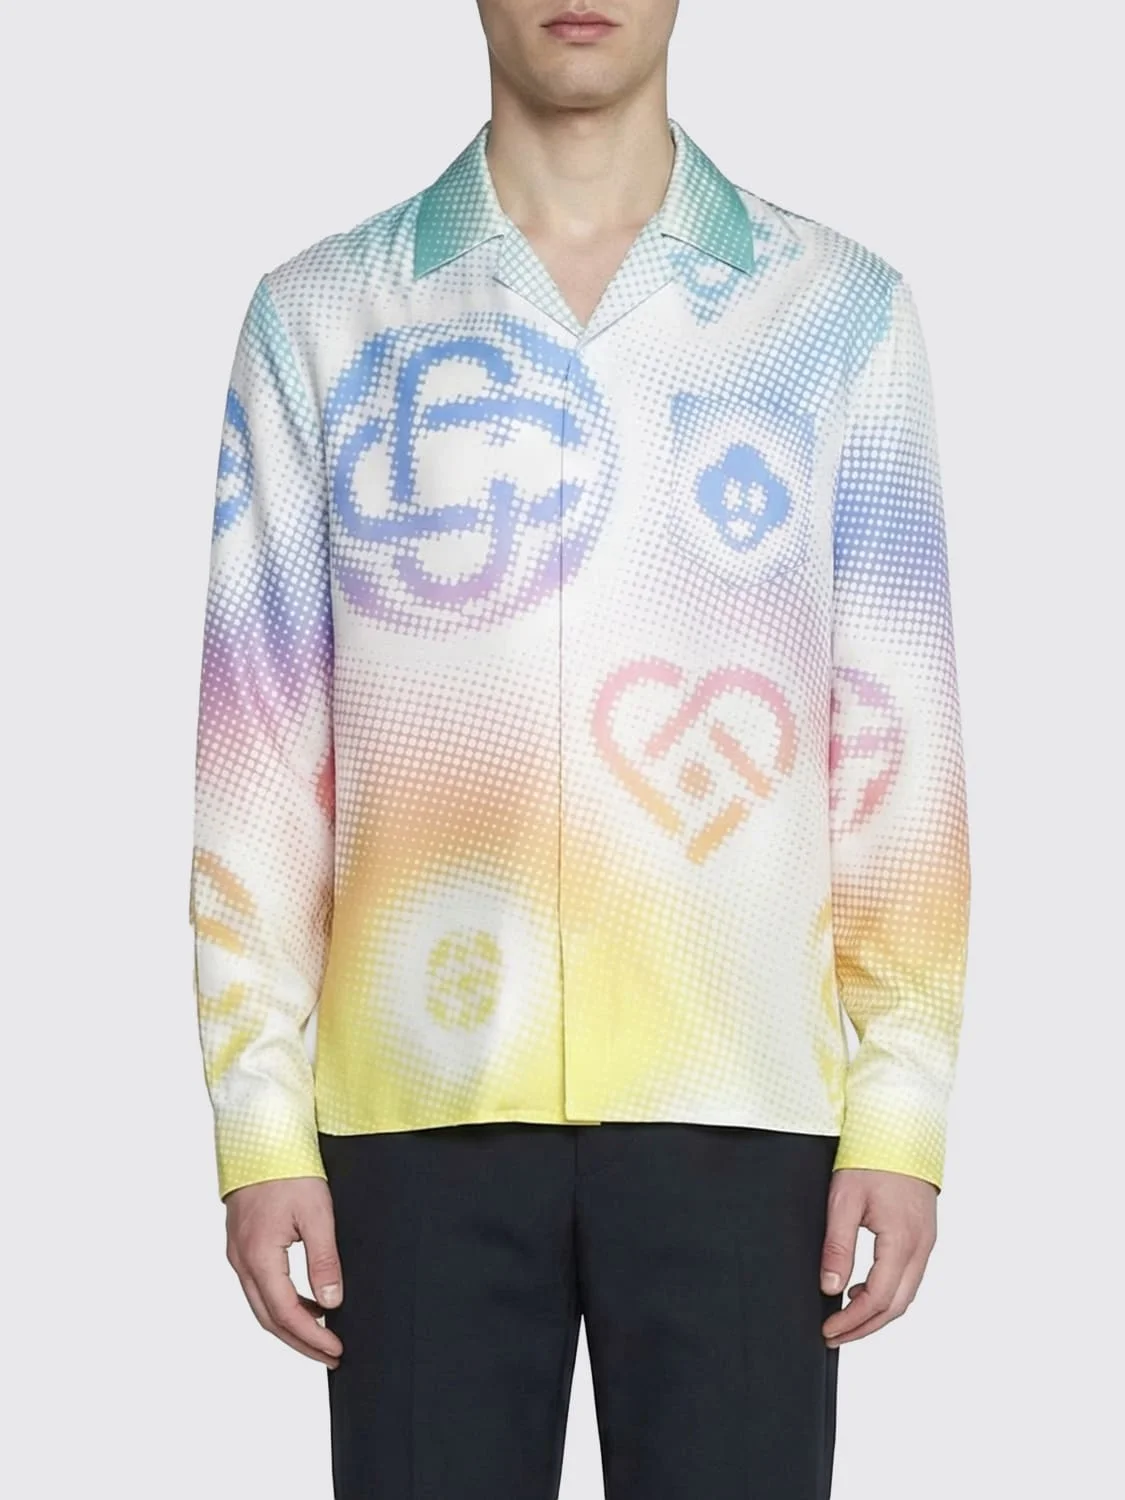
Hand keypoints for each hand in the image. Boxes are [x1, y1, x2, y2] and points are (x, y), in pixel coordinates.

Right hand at [224, 1176, 344, 1366]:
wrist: (260, 1135)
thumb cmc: (289, 1167)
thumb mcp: (316, 1212)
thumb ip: (323, 1259)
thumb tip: (331, 1302)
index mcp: (258, 1256)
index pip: (285, 1313)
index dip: (311, 1337)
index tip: (335, 1349)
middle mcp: (241, 1261)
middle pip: (268, 1319)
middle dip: (300, 1342)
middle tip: (331, 1355)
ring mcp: (237, 1253)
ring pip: (261, 1305)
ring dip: (289, 1325)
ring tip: (321, 1335)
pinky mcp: (242, 1245)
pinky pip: (258, 1287)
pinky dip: (281, 1303)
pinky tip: (305, 1302)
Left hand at [819, 1168, 936, 1346]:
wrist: (900, 1128)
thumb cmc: (870, 1158)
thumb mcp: (844, 1200)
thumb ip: (838, 1246)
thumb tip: (830, 1287)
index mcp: (902, 1240)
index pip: (879, 1298)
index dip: (853, 1320)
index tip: (828, 1329)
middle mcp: (921, 1246)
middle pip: (897, 1305)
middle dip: (865, 1326)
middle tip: (834, 1335)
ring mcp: (927, 1242)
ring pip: (906, 1294)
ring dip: (878, 1313)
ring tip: (845, 1318)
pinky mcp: (924, 1235)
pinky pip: (910, 1277)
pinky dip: (888, 1293)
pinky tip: (864, 1289)